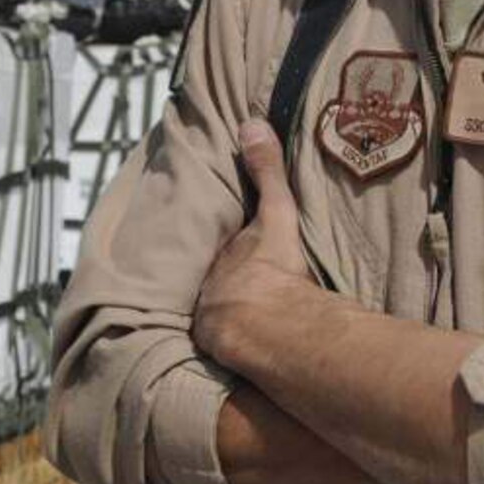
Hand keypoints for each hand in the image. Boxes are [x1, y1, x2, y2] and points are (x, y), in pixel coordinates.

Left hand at [193, 119, 321, 369]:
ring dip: (225, 324)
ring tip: (241, 329)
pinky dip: (233, 351)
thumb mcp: (275, 215)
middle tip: (239, 296)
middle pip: (215, 288)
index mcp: (222, 261)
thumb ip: (267, 172)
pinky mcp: (221, 358)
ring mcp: (211, 327)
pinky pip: (226, 351)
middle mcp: (208, 293)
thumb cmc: (273, 269)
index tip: (238, 259)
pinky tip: (244, 360)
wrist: (267, 324)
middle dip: (222, 291)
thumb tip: (251, 123)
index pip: (222, 256)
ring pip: (216, 322)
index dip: (228, 256)